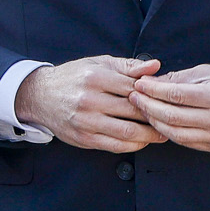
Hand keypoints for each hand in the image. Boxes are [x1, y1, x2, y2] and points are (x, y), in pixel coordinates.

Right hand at [15, 56, 164, 152]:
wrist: (39, 96)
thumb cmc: (73, 78)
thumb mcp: (98, 64)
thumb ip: (128, 66)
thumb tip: (156, 66)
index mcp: (95, 78)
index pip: (136, 88)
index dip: (155, 94)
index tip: (166, 98)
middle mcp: (89, 100)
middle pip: (135, 111)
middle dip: (156, 115)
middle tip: (170, 117)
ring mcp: (86, 121)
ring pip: (129, 132)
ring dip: (151, 134)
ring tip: (162, 132)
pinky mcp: (84, 138)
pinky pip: (117, 146)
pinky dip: (135, 145)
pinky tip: (142, 139)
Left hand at [129, 66, 209, 151]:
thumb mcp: (209, 72)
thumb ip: (179, 78)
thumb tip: (150, 82)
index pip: (176, 95)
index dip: (152, 90)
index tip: (138, 84)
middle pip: (172, 116)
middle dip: (147, 106)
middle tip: (134, 97)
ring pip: (175, 133)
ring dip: (154, 121)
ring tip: (143, 109)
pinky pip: (185, 142)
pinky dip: (168, 132)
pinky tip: (159, 122)